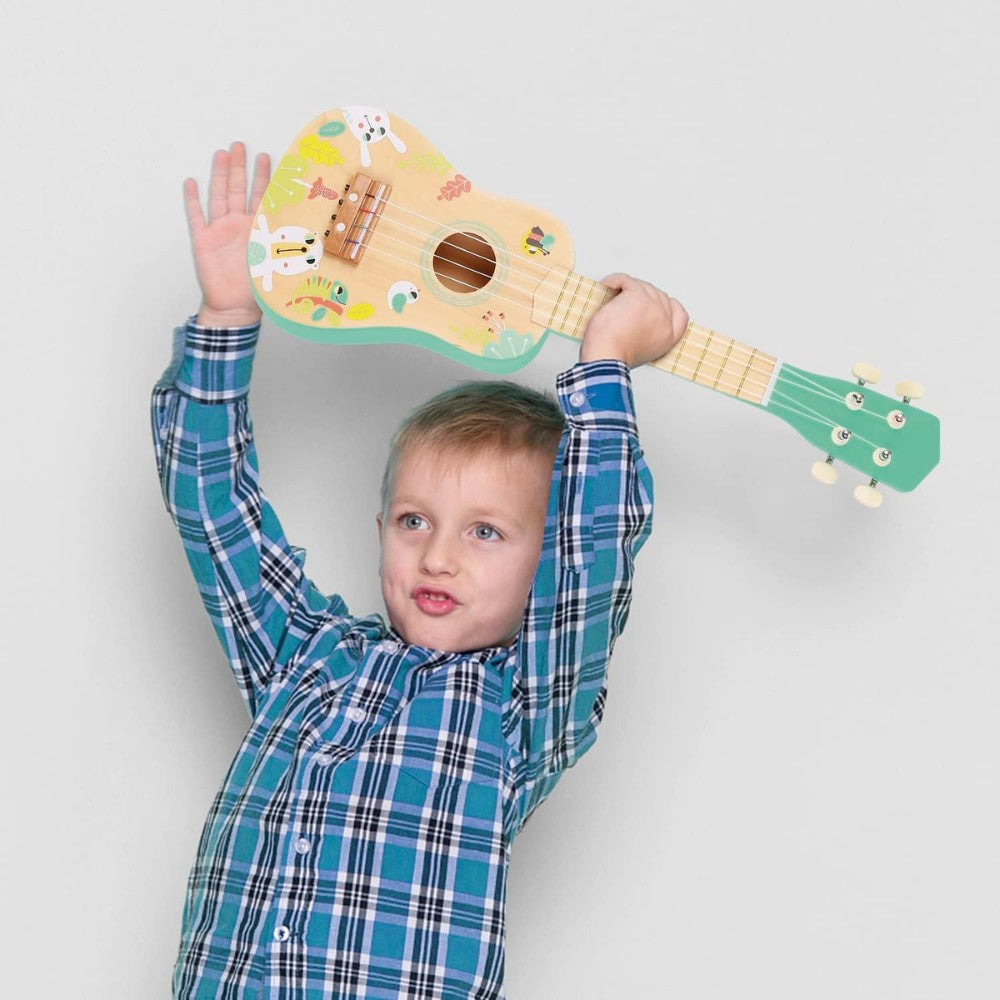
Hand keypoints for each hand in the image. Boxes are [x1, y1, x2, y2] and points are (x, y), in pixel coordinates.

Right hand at [184, 142, 270, 327]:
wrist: (234, 308)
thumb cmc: (256, 289)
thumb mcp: (277, 264)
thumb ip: (288, 246)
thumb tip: (313, 235)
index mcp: (257, 229)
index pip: (261, 197)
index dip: (263, 177)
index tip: (266, 156)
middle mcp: (238, 225)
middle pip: (237, 189)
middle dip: (240, 167)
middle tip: (240, 145)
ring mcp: (220, 231)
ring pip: (218, 196)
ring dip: (219, 175)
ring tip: (221, 154)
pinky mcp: (203, 241)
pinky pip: (196, 217)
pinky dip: (192, 200)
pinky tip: (191, 182)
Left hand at [579, 273, 688, 368]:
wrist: (606, 355)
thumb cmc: (615, 355)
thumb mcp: (643, 350)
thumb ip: (651, 333)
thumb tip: (641, 316)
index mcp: (669, 336)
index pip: (680, 314)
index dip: (667, 305)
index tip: (652, 303)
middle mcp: (665, 320)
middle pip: (659, 296)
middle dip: (642, 295)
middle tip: (624, 301)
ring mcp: (654, 306)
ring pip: (642, 287)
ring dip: (626, 289)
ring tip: (613, 295)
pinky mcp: (638, 296)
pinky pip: (627, 280)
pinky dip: (615, 280)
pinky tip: (608, 284)